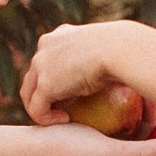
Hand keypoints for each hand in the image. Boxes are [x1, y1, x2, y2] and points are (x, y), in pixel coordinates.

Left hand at [20, 17, 155, 126]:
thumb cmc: (125, 48)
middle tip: (61, 110)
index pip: (48, 58)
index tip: (71, 93)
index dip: (55, 77)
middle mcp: (45, 46)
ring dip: (42, 108)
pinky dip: (47, 119)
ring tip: (61, 118)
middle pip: (33, 75)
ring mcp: (41, 65)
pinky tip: (65, 121)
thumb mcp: (111, 48)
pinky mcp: (45, 85)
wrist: (121, 50)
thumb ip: (103, 56)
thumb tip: (120, 66)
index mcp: (61, 35)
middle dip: (42, 94)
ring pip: (30, 93)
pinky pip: (36, 109)